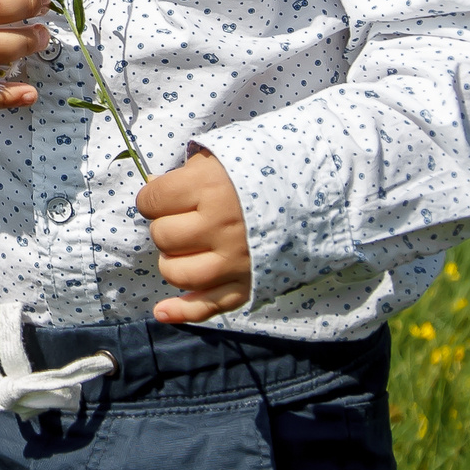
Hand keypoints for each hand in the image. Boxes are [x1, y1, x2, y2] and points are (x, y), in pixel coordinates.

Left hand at [138, 150, 251, 323]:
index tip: (161, 196)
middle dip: (164, 227)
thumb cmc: (262, 170)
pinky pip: (208, 305)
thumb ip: (186, 173)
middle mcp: (221, 226)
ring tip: (185, 249)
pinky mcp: (248, 284)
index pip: (152, 200)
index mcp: (210, 187)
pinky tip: (162, 311)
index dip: (151, 198)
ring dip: (172, 262)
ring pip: (177, 272)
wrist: (318, 193)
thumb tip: (152, 187)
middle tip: (182, 219)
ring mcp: (235, 260)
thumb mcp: (222, 158)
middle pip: (163, 236)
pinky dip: (182, 311)